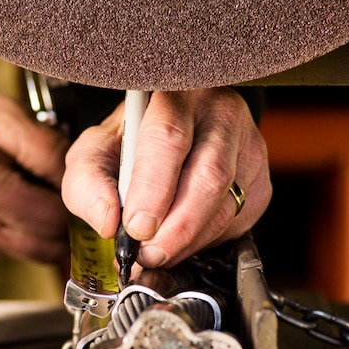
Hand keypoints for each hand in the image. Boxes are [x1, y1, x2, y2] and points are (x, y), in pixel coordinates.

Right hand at [0, 86, 69, 264]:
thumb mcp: (8, 117)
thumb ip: (50, 152)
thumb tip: (83, 188)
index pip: (54, 221)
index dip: (75, 205)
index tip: (80, 187)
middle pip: (48, 246)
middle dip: (65, 222)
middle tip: (64, 190)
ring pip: (35, 254)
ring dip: (47, 230)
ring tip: (37, 190)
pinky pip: (15, 252)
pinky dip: (26, 233)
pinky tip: (17, 202)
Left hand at [61, 88, 271, 267]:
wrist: (172, 131)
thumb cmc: (131, 141)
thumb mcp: (96, 151)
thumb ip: (88, 184)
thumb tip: (108, 221)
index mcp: (174, 95)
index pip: (168, 137)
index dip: (153, 187)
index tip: (136, 226)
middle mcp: (219, 113)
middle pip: (209, 174)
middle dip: (176, 225)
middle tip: (149, 253)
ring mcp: (247, 147)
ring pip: (227, 202)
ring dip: (189, 239)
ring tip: (159, 252)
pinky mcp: (260, 180)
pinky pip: (238, 221)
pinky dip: (207, 240)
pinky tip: (184, 239)